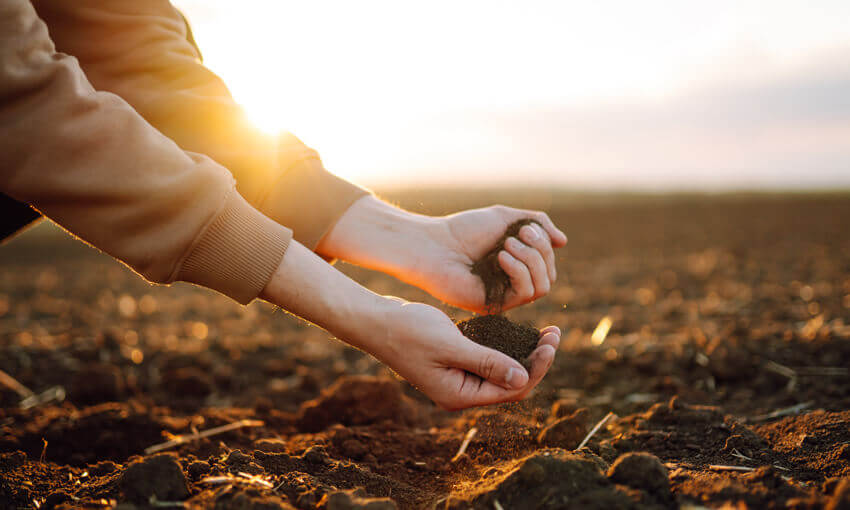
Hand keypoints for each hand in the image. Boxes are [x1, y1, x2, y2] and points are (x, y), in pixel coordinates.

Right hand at [367, 299, 560, 409]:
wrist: (375, 321)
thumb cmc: (408, 331)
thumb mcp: (451, 345)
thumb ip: (487, 362)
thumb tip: (523, 378)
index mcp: (460, 395)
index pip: (512, 389)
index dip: (537, 368)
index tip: (551, 342)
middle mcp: (461, 392)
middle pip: (511, 384)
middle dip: (536, 361)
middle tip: (555, 333)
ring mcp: (458, 378)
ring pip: (502, 371)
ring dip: (525, 353)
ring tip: (547, 332)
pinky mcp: (455, 363)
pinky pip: (489, 360)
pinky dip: (507, 347)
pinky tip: (520, 332)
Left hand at [417, 205, 566, 312]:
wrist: (433, 244)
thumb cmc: (464, 230)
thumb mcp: (506, 218)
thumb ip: (537, 224)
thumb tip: (563, 242)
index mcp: (516, 264)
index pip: (548, 262)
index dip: (544, 244)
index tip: (525, 227)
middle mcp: (512, 283)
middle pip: (549, 275)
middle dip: (540, 251)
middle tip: (518, 235)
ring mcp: (504, 296)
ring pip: (543, 287)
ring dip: (531, 260)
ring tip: (507, 245)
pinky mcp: (495, 305)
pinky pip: (526, 294)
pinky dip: (520, 271)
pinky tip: (501, 257)